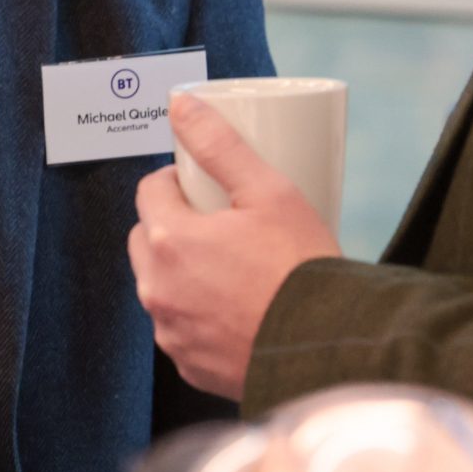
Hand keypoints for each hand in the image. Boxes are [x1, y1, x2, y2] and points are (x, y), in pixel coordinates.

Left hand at [129, 95, 342, 399]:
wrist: (327, 348)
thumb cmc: (300, 269)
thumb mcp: (268, 191)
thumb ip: (219, 145)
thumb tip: (182, 106)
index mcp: (168, 240)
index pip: (149, 191)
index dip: (176, 181)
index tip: (204, 185)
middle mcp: (158, 289)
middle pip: (145, 239)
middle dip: (172, 224)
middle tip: (219, 222)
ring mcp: (172, 332)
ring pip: (161, 286)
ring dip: (182, 270)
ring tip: (231, 265)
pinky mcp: (190, 365)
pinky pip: (181, 327)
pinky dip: (198, 313)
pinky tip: (235, 307)